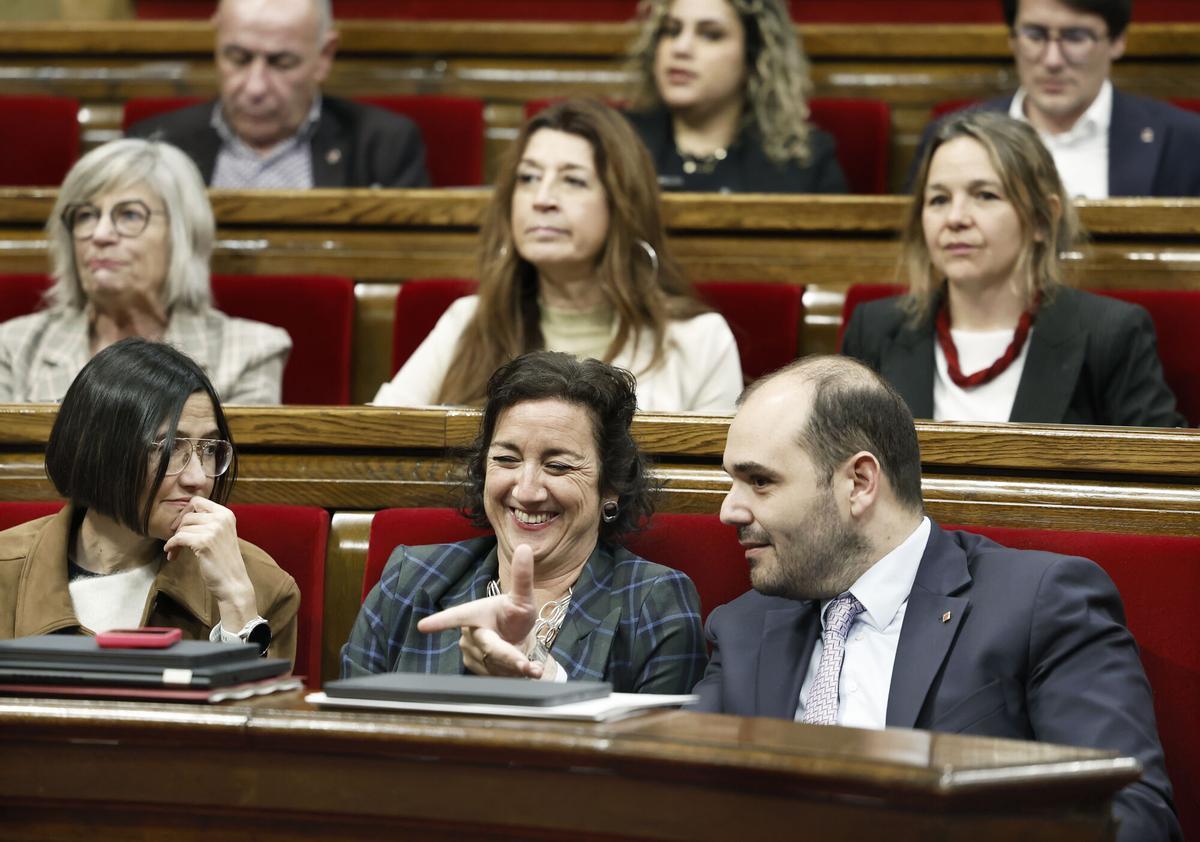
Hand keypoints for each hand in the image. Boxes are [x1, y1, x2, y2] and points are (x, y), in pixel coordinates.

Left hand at [162, 497, 256, 630]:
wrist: (233, 582)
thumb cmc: (224, 561)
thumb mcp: (221, 534)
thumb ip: (208, 522)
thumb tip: (182, 516)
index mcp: (226, 514)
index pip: (197, 501)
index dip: (185, 512)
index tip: (180, 526)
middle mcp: (221, 518)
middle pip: (187, 514)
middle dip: (178, 528)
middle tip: (176, 542)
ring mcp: (214, 529)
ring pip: (182, 527)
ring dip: (174, 540)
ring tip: (175, 552)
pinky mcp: (204, 542)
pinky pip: (178, 538)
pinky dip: (171, 546)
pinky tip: (171, 553)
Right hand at [417, 544, 543, 678]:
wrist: (518, 639)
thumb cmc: (515, 615)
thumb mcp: (522, 597)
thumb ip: (522, 576)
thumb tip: (526, 548)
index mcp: (475, 613)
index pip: (456, 616)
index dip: (439, 622)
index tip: (422, 627)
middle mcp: (469, 634)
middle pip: (488, 647)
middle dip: (509, 657)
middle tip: (525, 666)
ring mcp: (471, 654)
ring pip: (495, 665)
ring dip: (516, 667)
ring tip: (530, 662)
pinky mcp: (476, 670)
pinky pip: (496, 676)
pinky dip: (515, 675)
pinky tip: (527, 670)